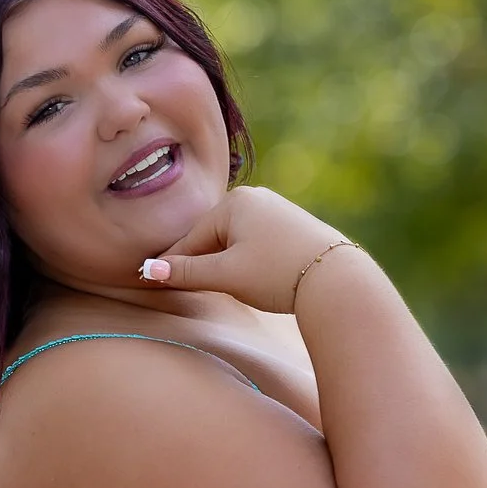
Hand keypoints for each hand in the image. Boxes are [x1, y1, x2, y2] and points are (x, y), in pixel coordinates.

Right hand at [135, 185, 354, 313]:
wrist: (337, 280)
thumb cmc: (276, 274)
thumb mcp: (226, 275)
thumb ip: (187, 272)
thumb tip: (149, 271)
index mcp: (234, 203)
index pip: (192, 239)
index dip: (173, 265)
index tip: (150, 282)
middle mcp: (255, 197)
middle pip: (214, 238)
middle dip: (204, 264)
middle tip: (193, 290)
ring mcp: (277, 210)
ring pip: (236, 242)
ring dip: (228, 265)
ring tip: (231, 288)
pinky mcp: (294, 226)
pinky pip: (257, 243)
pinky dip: (249, 261)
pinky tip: (256, 279)